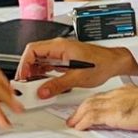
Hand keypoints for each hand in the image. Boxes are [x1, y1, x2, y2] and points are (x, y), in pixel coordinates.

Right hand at [17, 38, 137, 98]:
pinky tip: (44, 83)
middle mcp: (58, 47)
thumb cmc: (101, 63)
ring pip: (39, 60)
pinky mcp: (64, 59)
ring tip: (34, 87)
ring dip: (34, 73)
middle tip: (26, 85)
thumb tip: (42, 91)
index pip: (32, 50)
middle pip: (33, 55)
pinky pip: (47, 65)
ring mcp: (60, 53)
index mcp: (60, 46)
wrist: (114, 62)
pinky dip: (43, 74)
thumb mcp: (78, 78)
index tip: (23, 77)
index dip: (24, 64)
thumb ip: (58, 85)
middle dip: (27, 70)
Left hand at [66, 86, 137, 131]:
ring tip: (73, 123)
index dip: (93, 103)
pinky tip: (79, 127)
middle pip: (92, 100)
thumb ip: (135, 107)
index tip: (88, 108)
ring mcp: (112, 103)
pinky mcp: (111, 114)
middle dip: (81, 109)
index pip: (103, 96)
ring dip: (78, 116)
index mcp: (124, 92)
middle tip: (75, 116)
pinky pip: (92, 117)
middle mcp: (115, 95)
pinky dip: (83, 122)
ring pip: (89, 107)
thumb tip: (133, 115)